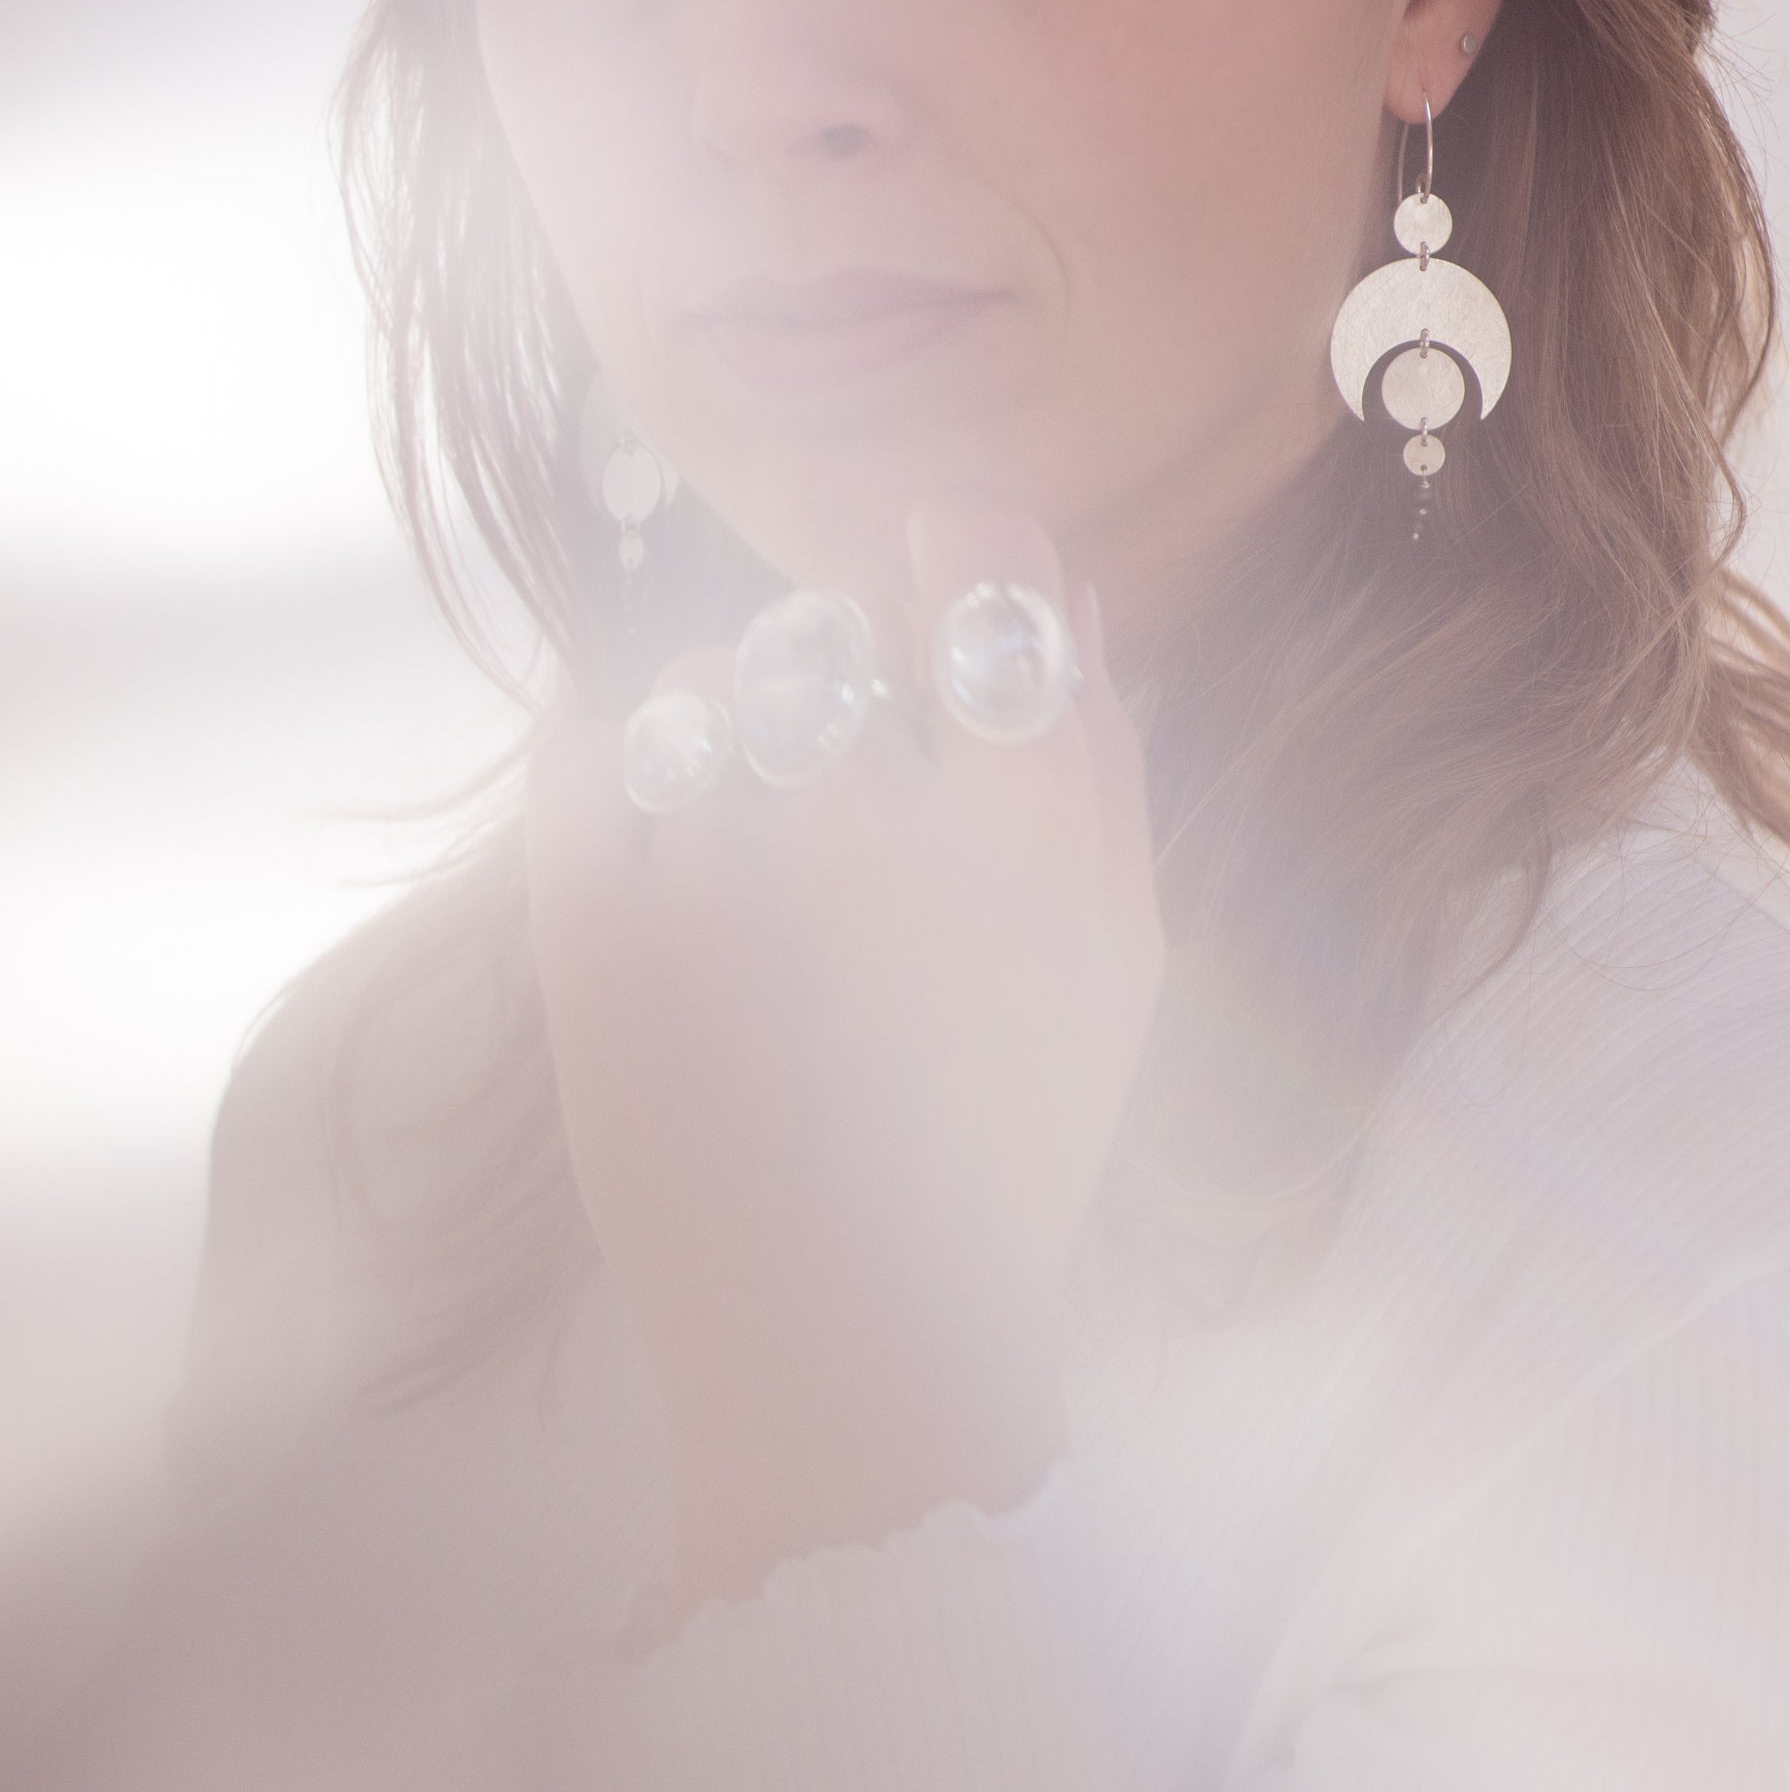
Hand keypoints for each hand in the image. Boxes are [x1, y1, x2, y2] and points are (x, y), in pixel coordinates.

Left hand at [525, 493, 1165, 1613]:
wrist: (841, 1337)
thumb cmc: (1003, 1147)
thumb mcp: (1112, 969)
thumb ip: (1103, 775)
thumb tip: (1076, 599)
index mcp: (1026, 842)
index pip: (987, 597)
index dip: (960, 542)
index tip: (936, 536)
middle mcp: (873, 833)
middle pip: (831, 627)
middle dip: (837, 671)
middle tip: (834, 763)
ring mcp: (720, 875)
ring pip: (710, 681)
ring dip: (730, 728)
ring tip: (745, 846)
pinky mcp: (595, 926)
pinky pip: (591, 743)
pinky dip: (618, 762)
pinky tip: (658, 836)